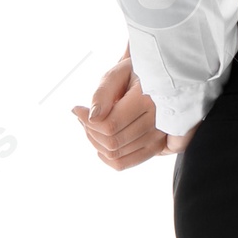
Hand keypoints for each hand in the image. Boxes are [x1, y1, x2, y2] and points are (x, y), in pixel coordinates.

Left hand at [73, 49, 197, 168]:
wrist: (158, 80)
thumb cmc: (135, 74)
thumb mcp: (117, 74)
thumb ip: (102, 94)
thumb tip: (92, 117)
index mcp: (148, 101)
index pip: (110, 126)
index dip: (87, 121)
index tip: (78, 108)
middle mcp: (158, 123)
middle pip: (112, 143)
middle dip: (91, 131)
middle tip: (84, 116)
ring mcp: (158, 138)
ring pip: (115, 155)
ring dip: (96, 142)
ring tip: (94, 124)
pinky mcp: (156, 148)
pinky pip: (124, 164)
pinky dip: (107, 156)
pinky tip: (102, 141)